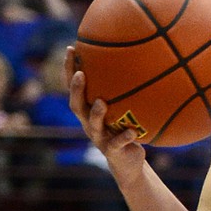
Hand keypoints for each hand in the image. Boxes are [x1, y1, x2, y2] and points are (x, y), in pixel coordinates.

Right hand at [67, 46, 147, 182]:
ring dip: (96, 114)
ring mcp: (99, 138)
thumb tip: (140, 57)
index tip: (72, 48)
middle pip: (76, 106)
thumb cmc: (126, 129)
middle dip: (76, 90)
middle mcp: (88, 123)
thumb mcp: (125, 109)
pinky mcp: (112, 151)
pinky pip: (117, 143)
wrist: (128, 162)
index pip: (73, 88)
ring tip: (101, 103)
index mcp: (88, 111)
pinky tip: (133, 131)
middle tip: (80, 74)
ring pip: (92, 125)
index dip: (69, 70)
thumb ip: (125, 90)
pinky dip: (125, 137)